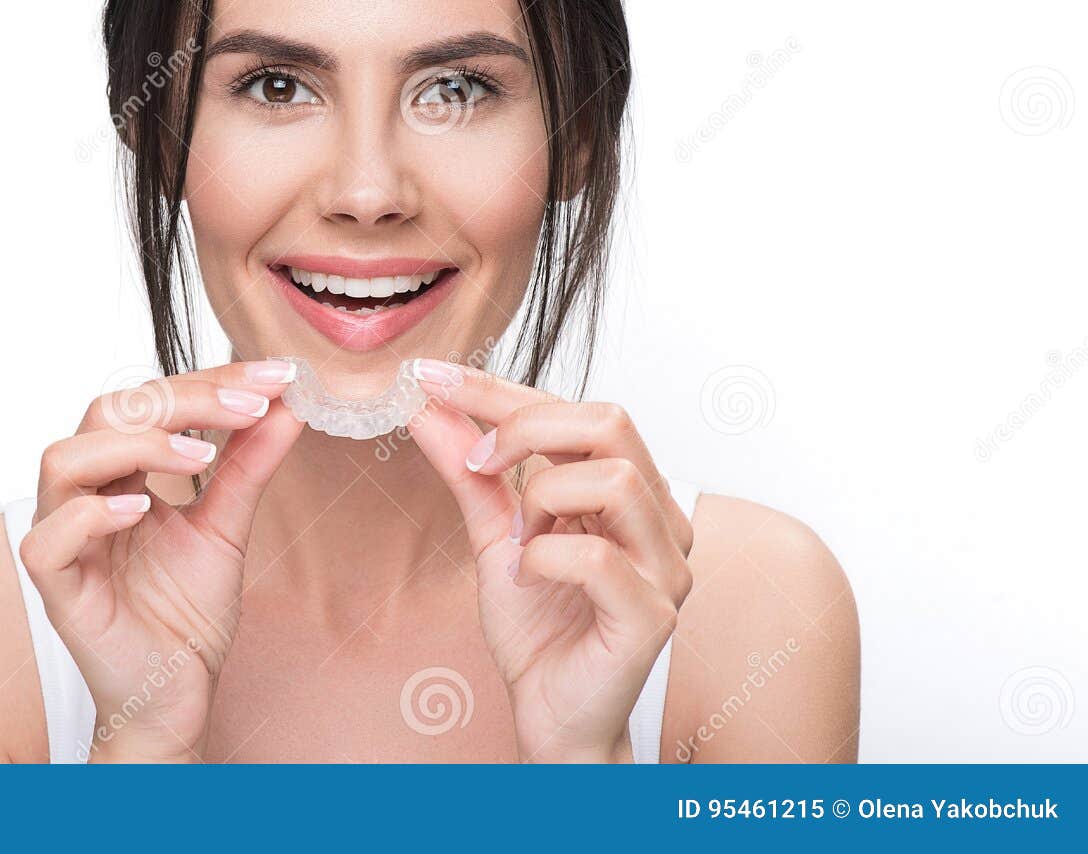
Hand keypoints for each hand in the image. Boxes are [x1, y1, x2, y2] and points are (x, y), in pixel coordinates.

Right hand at [18, 360, 302, 761]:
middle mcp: (85, 493)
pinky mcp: (56, 586)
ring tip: (199, 457)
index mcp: (121, 472)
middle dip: (182, 399)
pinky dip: (90, 515)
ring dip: (135, 445)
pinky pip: (48, 538)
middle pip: (107, 412)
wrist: (178, 693)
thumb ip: (249, 465)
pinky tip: (140, 511)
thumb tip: (286, 404)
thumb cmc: (187, 612)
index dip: (211, 380)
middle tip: (248, 408)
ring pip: (63, 459)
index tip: (276, 376)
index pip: (151, 399)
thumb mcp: (228, 526)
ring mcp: (65, 537)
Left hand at [406, 362, 693, 762]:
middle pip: (610, 422)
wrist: (550, 715)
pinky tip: (527, 579)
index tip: (432, 376)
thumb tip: (428, 407)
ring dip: (541, 499)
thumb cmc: (539, 628)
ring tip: (518, 540)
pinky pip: (598, 558)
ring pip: (614, 479)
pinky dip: (544, 557)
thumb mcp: (492, 535)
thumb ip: (469, 472)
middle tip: (478, 463)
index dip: (499, 388)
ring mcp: (665, 568)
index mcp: (629, 490)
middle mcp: (659, 519)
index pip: (575, 409)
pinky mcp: (653, 616)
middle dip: (525, 429)